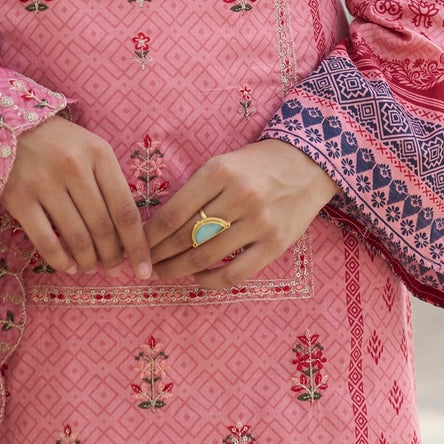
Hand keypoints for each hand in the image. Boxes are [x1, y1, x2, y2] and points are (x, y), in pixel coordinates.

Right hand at [0, 115, 152, 279]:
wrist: (7, 125)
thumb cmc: (57, 141)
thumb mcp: (90, 148)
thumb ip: (109, 181)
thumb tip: (126, 232)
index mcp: (98, 153)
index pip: (125, 209)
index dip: (137, 245)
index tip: (144, 268)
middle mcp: (74, 167)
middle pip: (103, 227)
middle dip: (112, 257)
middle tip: (112, 268)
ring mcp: (45, 182)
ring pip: (77, 238)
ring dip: (88, 261)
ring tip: (90, 266)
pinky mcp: (19, 198)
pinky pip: (46, 241)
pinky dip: (60, 260)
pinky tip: (67, 265)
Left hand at [145, 141, 337, 290]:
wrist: (307, 165)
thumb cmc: (256, 165)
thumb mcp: (223, 164)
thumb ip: (195, 191)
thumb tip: (158, 224)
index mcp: (220, 172)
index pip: (173, 212)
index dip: (149, 235)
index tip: (135, 244)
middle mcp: (239, 196)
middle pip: (186, 237)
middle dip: (158, 255)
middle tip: (143, 263)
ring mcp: (259, 222)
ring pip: (206, 256)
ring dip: (177, 269)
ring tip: (162, 272)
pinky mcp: (275, 245)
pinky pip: (235, 273)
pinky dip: (210, 279)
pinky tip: (197, 276)